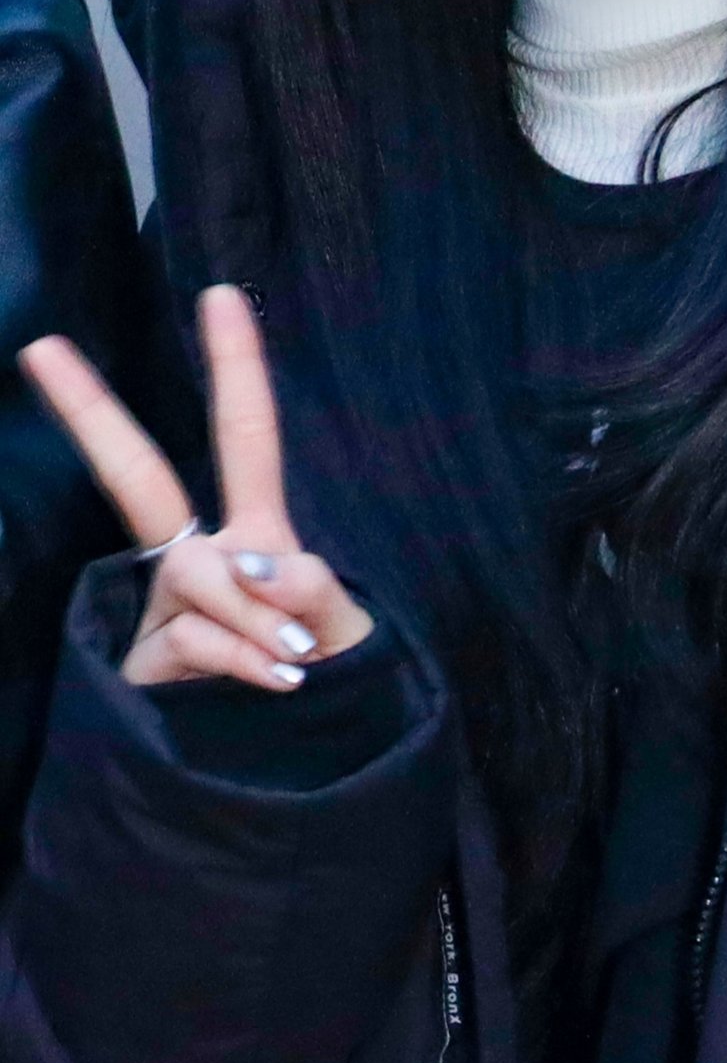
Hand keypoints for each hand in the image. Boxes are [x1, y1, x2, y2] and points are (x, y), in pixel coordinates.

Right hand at [16, 283, 373, 689]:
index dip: (238, 366)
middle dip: (90, 412)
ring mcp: (162, 611)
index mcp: (254, 532)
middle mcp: (198, 559)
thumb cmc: (332, 678)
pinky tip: (275, 682)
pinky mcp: (141, 665)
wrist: (298, 769)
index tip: (222, 294)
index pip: (246, 435)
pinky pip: (191, 639)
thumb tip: (257, 564)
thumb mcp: (349, 630)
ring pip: (195, 579)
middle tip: (41, 345)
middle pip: (138, 477)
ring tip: (297, 660)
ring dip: (256, 618)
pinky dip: (241, 657)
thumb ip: (316, 592)